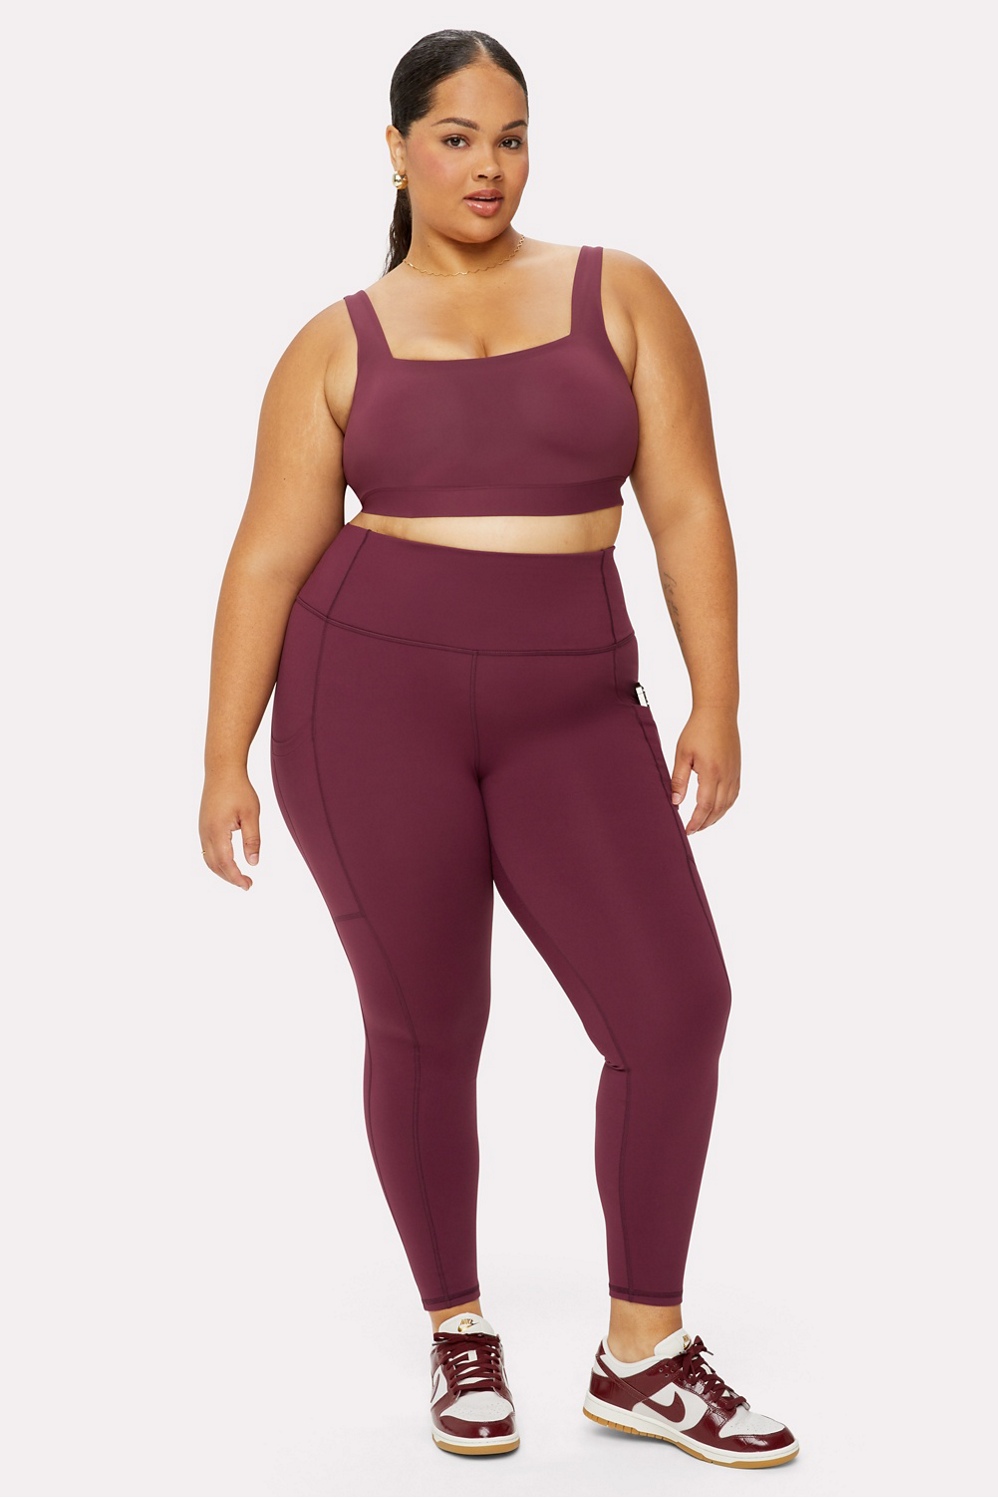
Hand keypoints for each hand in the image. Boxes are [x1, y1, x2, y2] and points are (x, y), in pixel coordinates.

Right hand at [199, 768, 260, 889]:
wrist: (221, 771)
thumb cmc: (238, 790)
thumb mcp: (251, 814)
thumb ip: (252, 840)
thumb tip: (253, 863)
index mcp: (217, 831)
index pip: (226, 863)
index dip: (236, 877)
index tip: (248, 885)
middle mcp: (205, 833)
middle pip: (214, 865)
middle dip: (230, 878)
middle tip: (247, 884)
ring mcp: (202, 830)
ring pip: (208, 859)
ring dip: (222, 871)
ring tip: (239, 877)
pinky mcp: (203, 826)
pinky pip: (207, 850)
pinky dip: (217, 861)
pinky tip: (229, 862)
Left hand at [671, 706, 739, 832]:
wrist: (718, 712)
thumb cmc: (698, 730)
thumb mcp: (682, 754)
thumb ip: (679, 779)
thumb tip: (675, 802)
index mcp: (711, 772)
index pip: (705, 806)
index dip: (696, 821)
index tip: (687, 830)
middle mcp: (726, 776)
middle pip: (718, 809)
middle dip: (705, 823)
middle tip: (692, 830)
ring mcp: (734, 773)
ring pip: (728, 804)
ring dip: (716, 817)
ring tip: (702, 823)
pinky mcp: (737, 769)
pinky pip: (734, 794)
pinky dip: (725, 806)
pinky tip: (717, 809)